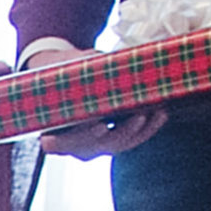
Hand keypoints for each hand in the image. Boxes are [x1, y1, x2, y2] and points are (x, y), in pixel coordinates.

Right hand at [24, 43, 168, 158]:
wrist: (66, 80)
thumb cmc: (62, 73)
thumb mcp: (65, 67)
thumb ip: (78, 69)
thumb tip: (102, 63)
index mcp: (50, 131)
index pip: (55, 144)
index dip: (71, 141)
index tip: (95, 126)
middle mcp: (70, 144)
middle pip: (94, 147)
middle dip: (119, 133)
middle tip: (138, 117)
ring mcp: (91, 145)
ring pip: (116, 146)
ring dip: (140, 131)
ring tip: (157, 112)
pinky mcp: (109, 140)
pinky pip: (127, 141)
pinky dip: (145, 129)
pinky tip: (160, 115)